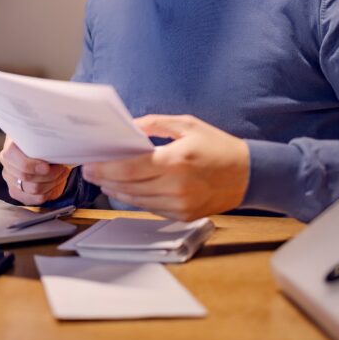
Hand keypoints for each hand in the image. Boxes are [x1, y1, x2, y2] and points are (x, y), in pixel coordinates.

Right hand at [0, 136, 72, 204]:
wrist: (39, 152)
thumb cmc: (42, 144)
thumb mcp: (42, 138)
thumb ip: (45, 141)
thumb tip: (57, 146)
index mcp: (11, 148)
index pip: (16, 160)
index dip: (32, 166)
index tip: (47, 167)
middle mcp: (7, 165)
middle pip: (26, 177)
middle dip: (50, 174)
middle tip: (62, 168)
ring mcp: (10, 180)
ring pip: (33, 189)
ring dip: (52, 182)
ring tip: (61, 174)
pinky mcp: (16, 192)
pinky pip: (35, 199)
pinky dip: (49, 192)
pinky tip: (55, 183)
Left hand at [81, 114, 249, 220]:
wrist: (249, 174)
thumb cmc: (218, 146)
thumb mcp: (187, 125)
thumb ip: (154, 124)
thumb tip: (128, 128)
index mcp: (176, 161)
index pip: (130, 169)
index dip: (105, 168)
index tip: (89, 165)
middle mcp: (176, 186)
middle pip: (129, 186)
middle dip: (105, 179)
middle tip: (90, 171)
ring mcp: (180, 204)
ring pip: (136, 201)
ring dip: (117, 191)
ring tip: (104, 181)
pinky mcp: (183, 215)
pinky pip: (151, 208)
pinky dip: (135, 199)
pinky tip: (125, 190)